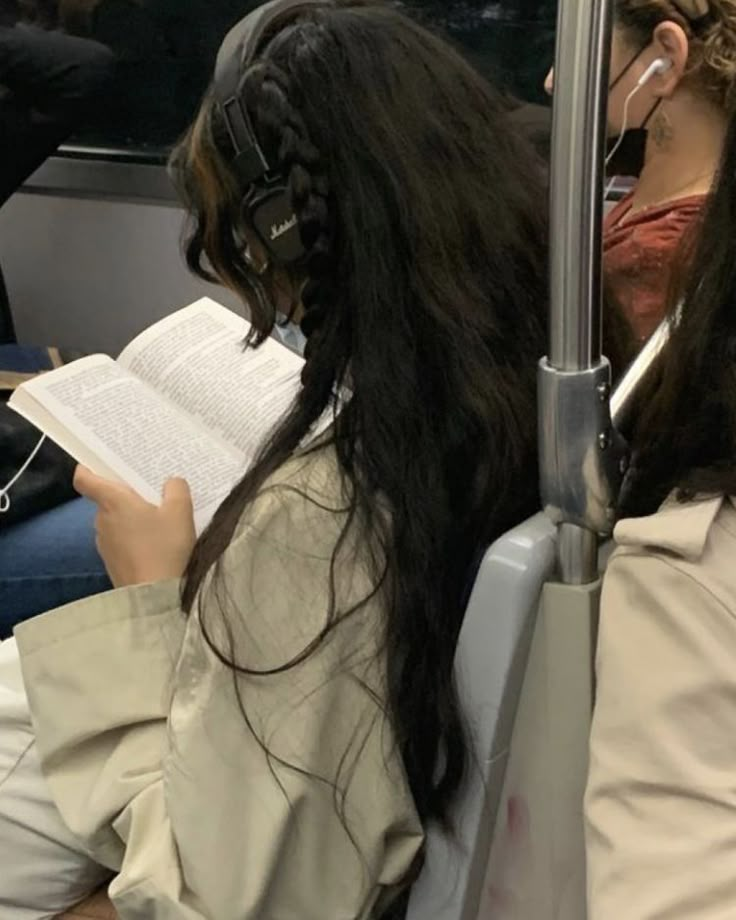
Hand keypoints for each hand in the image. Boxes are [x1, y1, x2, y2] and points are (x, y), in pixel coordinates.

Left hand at [74, 466, 196, 587]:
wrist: (156, 597)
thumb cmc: (165, 548)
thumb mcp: (181, 512)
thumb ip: (176, 489)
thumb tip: (171, 482)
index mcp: (113, 502)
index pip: (85, 479)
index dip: (89, 469)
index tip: (101, 465)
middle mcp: (102, 520)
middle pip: (107, 499)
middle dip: (126, 495)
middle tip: (152, 492)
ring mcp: (104, 544)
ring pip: (115, 521)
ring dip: (132, 519)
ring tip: (160, 520)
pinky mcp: (112, 563)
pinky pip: (121, 541)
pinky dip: (134, 538)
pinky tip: (156, 544)